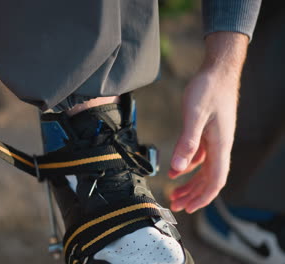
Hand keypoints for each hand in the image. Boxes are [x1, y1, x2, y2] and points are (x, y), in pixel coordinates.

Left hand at [168, 32, 248, 213]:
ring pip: (205, 169)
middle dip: (193, 195)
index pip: (215, 181)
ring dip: (191, 183)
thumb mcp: (194, 115)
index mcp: (220, 145)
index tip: (188, 208)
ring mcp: (216, 140)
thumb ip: (186, 142)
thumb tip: (178, 169)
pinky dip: (190, 166)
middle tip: (176, 205)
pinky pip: (201, 157)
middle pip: (210, 179)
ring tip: (175, 193)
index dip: (202, 197)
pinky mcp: (210, 133)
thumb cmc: (208, 89)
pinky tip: (178, 169)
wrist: (218, 71)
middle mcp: (221, 146)